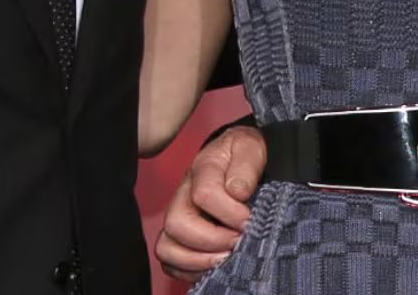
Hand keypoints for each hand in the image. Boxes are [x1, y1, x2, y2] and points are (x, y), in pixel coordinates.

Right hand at [154, 125, 265, 281]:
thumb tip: (237, 192)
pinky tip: (215, 264)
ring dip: (198, 260)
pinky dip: (191, 270)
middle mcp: (183, 195)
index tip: (248, 219)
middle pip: (177, 224)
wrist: (236, 156)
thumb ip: (245, 166)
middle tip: (237, 242)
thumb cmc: (243, 155)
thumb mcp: (250, 148)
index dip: (230, 213)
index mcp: (202, 170)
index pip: (203, 195)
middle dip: (211, 240)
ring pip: (167, 247)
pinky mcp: (179, 236)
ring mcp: (178, 216)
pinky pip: (171, 262)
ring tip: (226, 257)